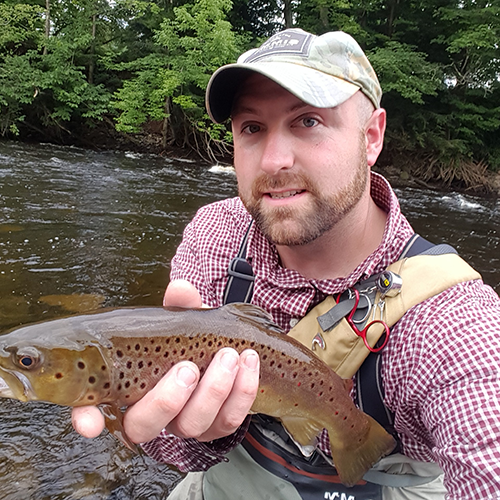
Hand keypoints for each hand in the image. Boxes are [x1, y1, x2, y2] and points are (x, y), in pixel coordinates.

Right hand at [71, 279, 259, 443]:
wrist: (230, 352)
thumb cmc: (194, 339)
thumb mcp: (185, 321)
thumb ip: (181, 306)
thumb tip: (181, 288)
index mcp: (131, 385)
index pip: (96, 409)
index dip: (87, 419)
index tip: (90, 422)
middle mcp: (153, 412)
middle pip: (144, 426)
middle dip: (167, 400)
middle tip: (187, 368)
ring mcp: (184, 423)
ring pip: (191, 425)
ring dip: (213, 391)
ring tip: (229, 356)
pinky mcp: (216, 427)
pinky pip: (228, 421)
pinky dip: (242, 392)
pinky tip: (249, 362)